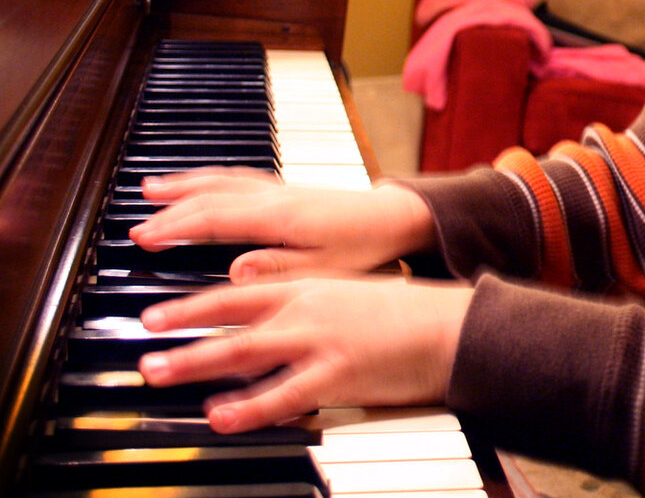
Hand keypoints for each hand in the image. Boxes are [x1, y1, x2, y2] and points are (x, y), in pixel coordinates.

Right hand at [129, 169, 435, 280]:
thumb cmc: (363, 248)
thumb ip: (279, 271)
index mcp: (281, 217)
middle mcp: (276, 197)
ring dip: (188, 184)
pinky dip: (213, 179)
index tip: (145, 236)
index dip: (177, 226)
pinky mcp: (287, 190)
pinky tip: (202, 185)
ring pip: (225, 180)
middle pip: (214, 194)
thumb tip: (235, 273)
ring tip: (154, 188)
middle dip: (172, 206)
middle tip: (137, 220)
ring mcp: (281, 190)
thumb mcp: (325, 270)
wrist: (394, 218)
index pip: (216, 218)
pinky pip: (240, 178)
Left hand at [138, 275, 472, 432]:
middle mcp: (305, 308)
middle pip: (229, 318)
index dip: (193, 303)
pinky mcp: (335, 374)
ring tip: (159, 372)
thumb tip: (259, 299)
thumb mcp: (342, 291)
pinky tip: (219, 416)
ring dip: (197, 362)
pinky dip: (247, 406)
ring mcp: (317, 341)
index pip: (237, 292)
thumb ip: (298, 296)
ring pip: (244, 351)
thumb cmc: (396, 310)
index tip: (156, 314)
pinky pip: (282, 395)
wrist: (443, 324)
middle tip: (143, 339)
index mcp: (307, 286)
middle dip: (181, 329)